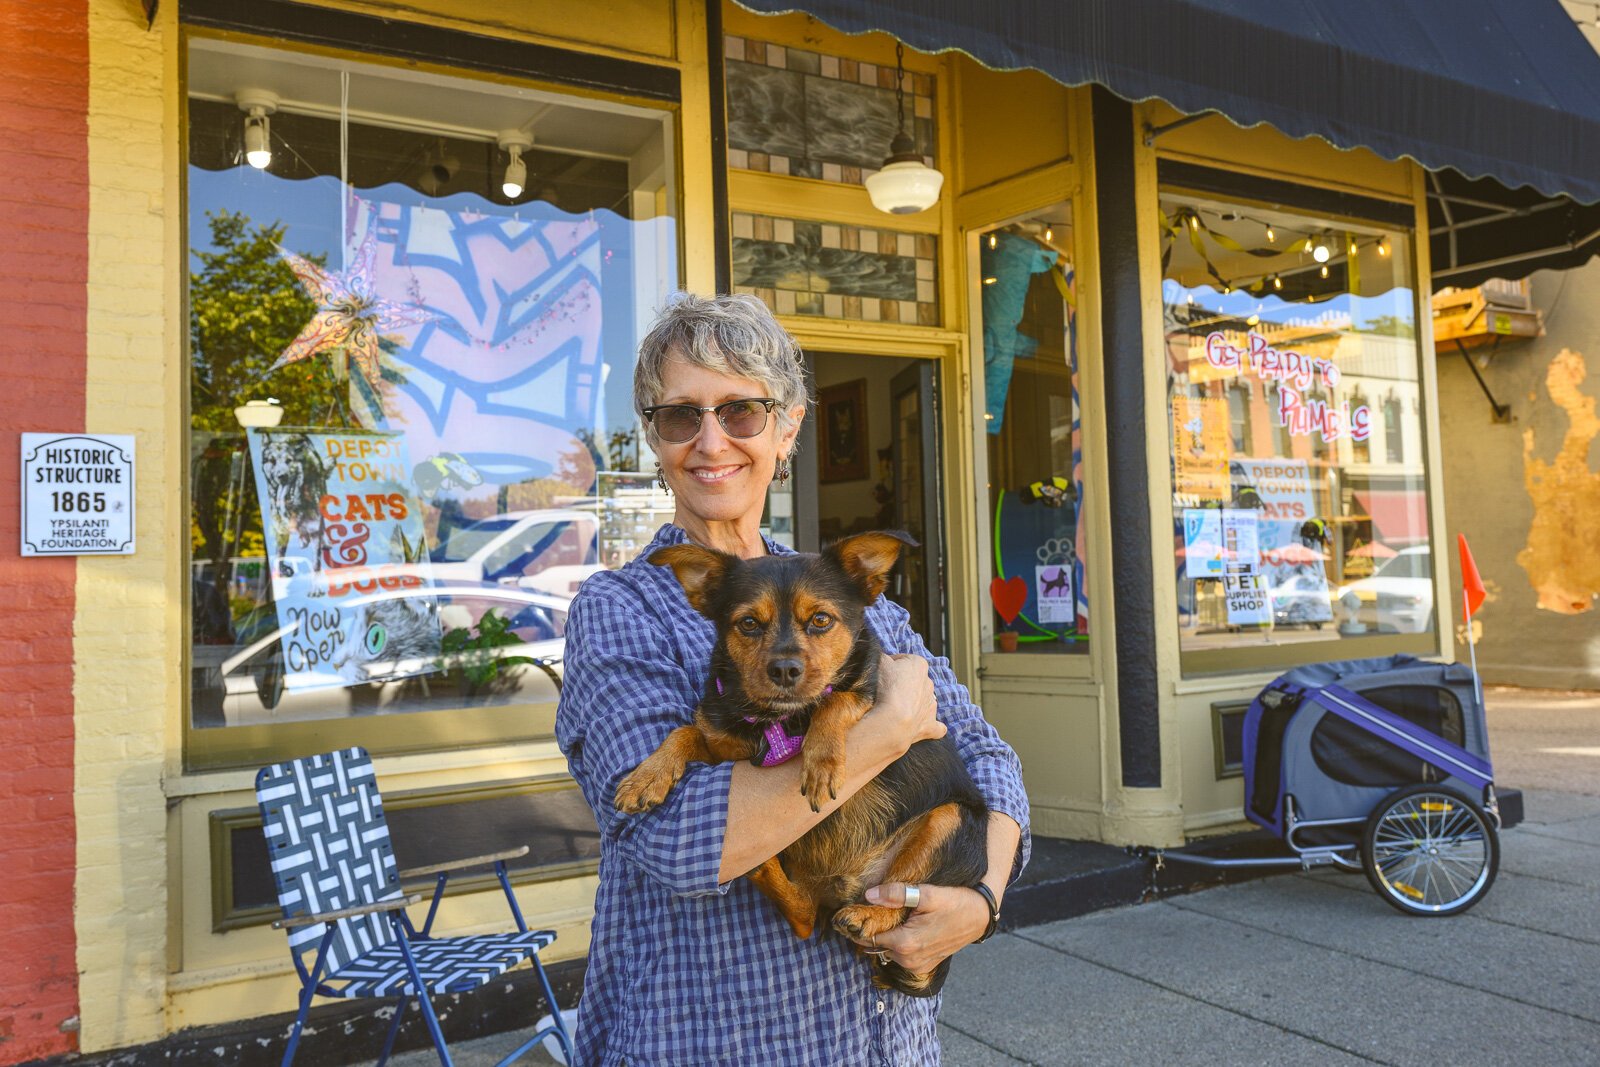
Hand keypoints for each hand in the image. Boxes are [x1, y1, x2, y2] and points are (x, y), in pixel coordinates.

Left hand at [853, 881, 990, 975]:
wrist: (980, 917)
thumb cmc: (955, 903)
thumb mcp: (927, 894)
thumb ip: (897, 895)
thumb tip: (869, 895)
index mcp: (905, 943)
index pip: (868, 937)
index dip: (862, 924)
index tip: (857, 911)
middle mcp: (908, 960)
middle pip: (877, 944)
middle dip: (874, 929)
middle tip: (877, 909)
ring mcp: (917, 965)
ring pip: (888, 950)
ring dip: (888, 936)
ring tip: (895, 917)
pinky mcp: (924, 966)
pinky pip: (901, 956)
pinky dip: (899, 943)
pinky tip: (907, 927)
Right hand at [873, 654, 943, 752]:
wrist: (890, 721)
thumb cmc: (884, 688)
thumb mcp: (877, 662)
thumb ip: (880, 656)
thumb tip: (879, 657)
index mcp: (918, 665)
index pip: (902, 660)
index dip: (889, 666)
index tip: (879, 673)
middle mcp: (929, 683)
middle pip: (914, 681)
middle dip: (901, 685)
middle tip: (883, 692)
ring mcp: (930, 706)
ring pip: (924, 701)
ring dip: (913, 704)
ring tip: (894, 711)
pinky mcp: (930, 726)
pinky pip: (937, 726)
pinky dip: (932, 727)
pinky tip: (926, 728)